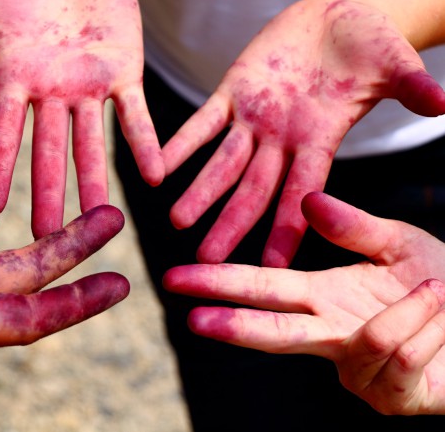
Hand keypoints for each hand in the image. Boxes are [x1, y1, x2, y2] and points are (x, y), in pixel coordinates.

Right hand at [0, 0, 163, 236]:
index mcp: (16, 78)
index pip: (3, 130)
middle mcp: (52, 93)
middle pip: (48, 151)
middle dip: (47, 193)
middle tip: (45, 239)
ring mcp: (89, 88)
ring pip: (91, 143)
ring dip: (95, 182)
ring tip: (100, 223)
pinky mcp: (125, 76)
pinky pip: (136, 115)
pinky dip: (145, 143)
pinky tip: (156, 176)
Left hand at [162, 0, 444, 265]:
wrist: (336, 15)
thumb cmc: (371, 43)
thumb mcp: (395, 64)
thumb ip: (411, 86)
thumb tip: (443, 103)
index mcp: (321, 139)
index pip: (302, 193)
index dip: (288, 230)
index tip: (271, 268)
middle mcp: (283, 139)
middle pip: (253, 190)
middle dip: (232, 225)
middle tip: (207, 262)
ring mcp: (254, 118)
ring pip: (222, 162)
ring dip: (200, 192)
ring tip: (176, 223)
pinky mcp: (233, 91)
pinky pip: (202, 122)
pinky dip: (180, 143)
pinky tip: (158, 167)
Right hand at [164, 191, 444, 414]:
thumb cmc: (440, 284)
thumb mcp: (397, 245)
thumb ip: (352, 227)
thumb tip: (307, 201)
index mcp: (325, 295)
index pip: (261, 287)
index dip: (220, 283)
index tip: (178, 276)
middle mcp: (333, 334)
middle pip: (275, 332)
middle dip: (234, 325)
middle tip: (193, 320)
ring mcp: (360, 370)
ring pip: (366, 340)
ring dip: (407, 308)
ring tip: (435, 289)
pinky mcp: (393, 395)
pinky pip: (400, 351)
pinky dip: (424, 320)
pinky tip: (438, 308)